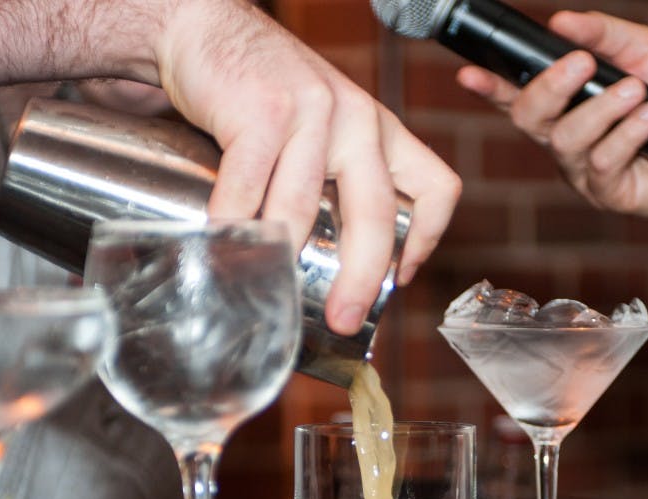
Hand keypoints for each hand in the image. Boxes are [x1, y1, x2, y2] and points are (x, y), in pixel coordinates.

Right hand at [147, 0, 460, 334]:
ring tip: (268, 289)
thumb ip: (334, 177)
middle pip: (378, 213)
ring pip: (304, 206)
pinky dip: (233, 223)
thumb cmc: (264, 92)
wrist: (210, 29)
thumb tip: (328, 258)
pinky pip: (249, 185)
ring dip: (284, 256)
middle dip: (363, 277)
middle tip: (343, 318)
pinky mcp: (263, 110)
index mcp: (380, 129)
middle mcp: (358, 119)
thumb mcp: (322, 127)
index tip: (403, 279)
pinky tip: (224, 243)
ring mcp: (312, 112)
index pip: (436, 187)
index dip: (427, 241)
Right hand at [455, 10, 647, 257]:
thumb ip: (604, 35)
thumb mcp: (644, 51)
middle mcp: (563, 137)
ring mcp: (580, 168)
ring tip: (637, 92)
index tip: (470, 73)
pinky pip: (600, 162)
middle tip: (582, 65)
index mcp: (564, 105)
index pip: (516, 94)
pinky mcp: (605, 191)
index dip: (489, 86)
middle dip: (550, 88)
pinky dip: (628, 133)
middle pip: (528, 117)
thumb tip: (563, 22)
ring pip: (565, 139)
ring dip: (602, 109)